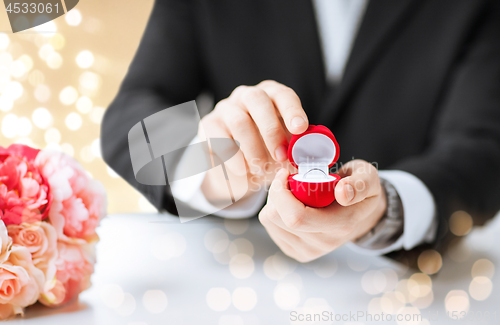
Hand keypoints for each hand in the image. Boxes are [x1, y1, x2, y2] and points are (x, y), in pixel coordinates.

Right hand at [198, 80, 308, 204]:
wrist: (236, 167)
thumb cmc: (267, 152)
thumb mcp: (285, 149)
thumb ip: (297, 148)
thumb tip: (314, 158)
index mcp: (271, 95)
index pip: (282, 94)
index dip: (292, 110)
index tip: (300, 129)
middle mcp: (246, 95)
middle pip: (257, 100)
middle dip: (271, 130)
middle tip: (281, 157)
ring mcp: (225, 108)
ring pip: (239, 121)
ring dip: (253, 149)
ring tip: (261, 169)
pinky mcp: (208, 125)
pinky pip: (219, 139)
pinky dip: (234, 159)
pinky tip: (243, 172)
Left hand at [259, 160, 386, 262]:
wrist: (360, 213)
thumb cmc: (359, 189)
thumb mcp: (368, 177)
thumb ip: (360, 184)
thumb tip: (343, 193)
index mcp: (341, 224)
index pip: (297, 217)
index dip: (282, 192)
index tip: (286, 173)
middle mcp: (324, 242)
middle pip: (278, 218)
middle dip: (275, 192)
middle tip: (287, 177)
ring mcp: (308, 250)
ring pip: (270, 221)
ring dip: (274, 200)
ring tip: (291, 190)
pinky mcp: (296, 251)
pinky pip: (270, 227)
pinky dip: (274, 210)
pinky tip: (289, 203)